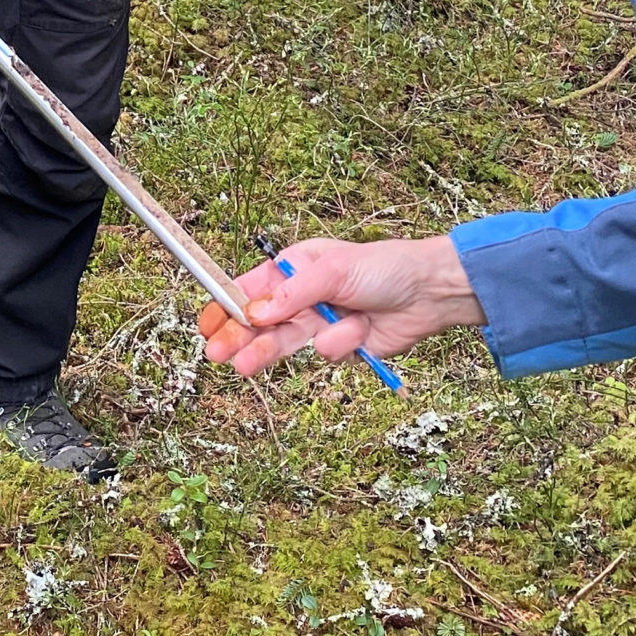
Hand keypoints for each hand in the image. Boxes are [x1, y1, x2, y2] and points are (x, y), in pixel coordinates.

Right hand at [198, 234, 485, 378]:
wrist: (429, 294)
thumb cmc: (383, 268)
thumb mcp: (332, 271)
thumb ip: (293, 294)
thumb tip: (256, 312)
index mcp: (293, 268)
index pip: (250, 289)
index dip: (226, 305)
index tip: (206, 324)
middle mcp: (302, 297)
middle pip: (261, 322)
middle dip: (238, 337)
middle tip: (216, 353)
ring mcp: (320, 323)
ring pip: (284, 343)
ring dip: (264, 353)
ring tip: (241, 367)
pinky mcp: (340, 346)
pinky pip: (327, 353)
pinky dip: (342, 342)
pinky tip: (360, 328)